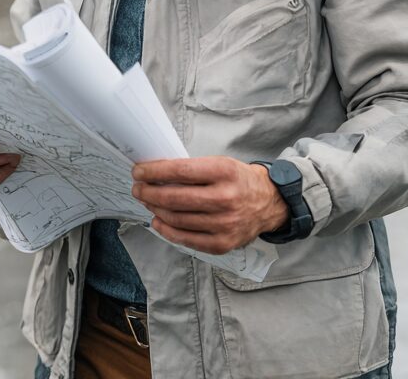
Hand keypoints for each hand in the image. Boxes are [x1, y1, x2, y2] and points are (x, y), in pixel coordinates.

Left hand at [131, 156, 288, 254]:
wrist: (269, 203)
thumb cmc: (239, 180)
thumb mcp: (221, 164)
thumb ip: (193, 170)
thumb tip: (157, 174)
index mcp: (225, 172)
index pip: (180, 171)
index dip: (154, 172)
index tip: (139, 171)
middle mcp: (225, 199)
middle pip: (175, 198)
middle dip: (149, 192)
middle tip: (138, 188)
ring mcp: (224, 224)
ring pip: (177, 219)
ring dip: (155, 209)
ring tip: (147, 201)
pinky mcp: (222, 244)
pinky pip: (186, 239)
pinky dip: (167, 230)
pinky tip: (158, 220)